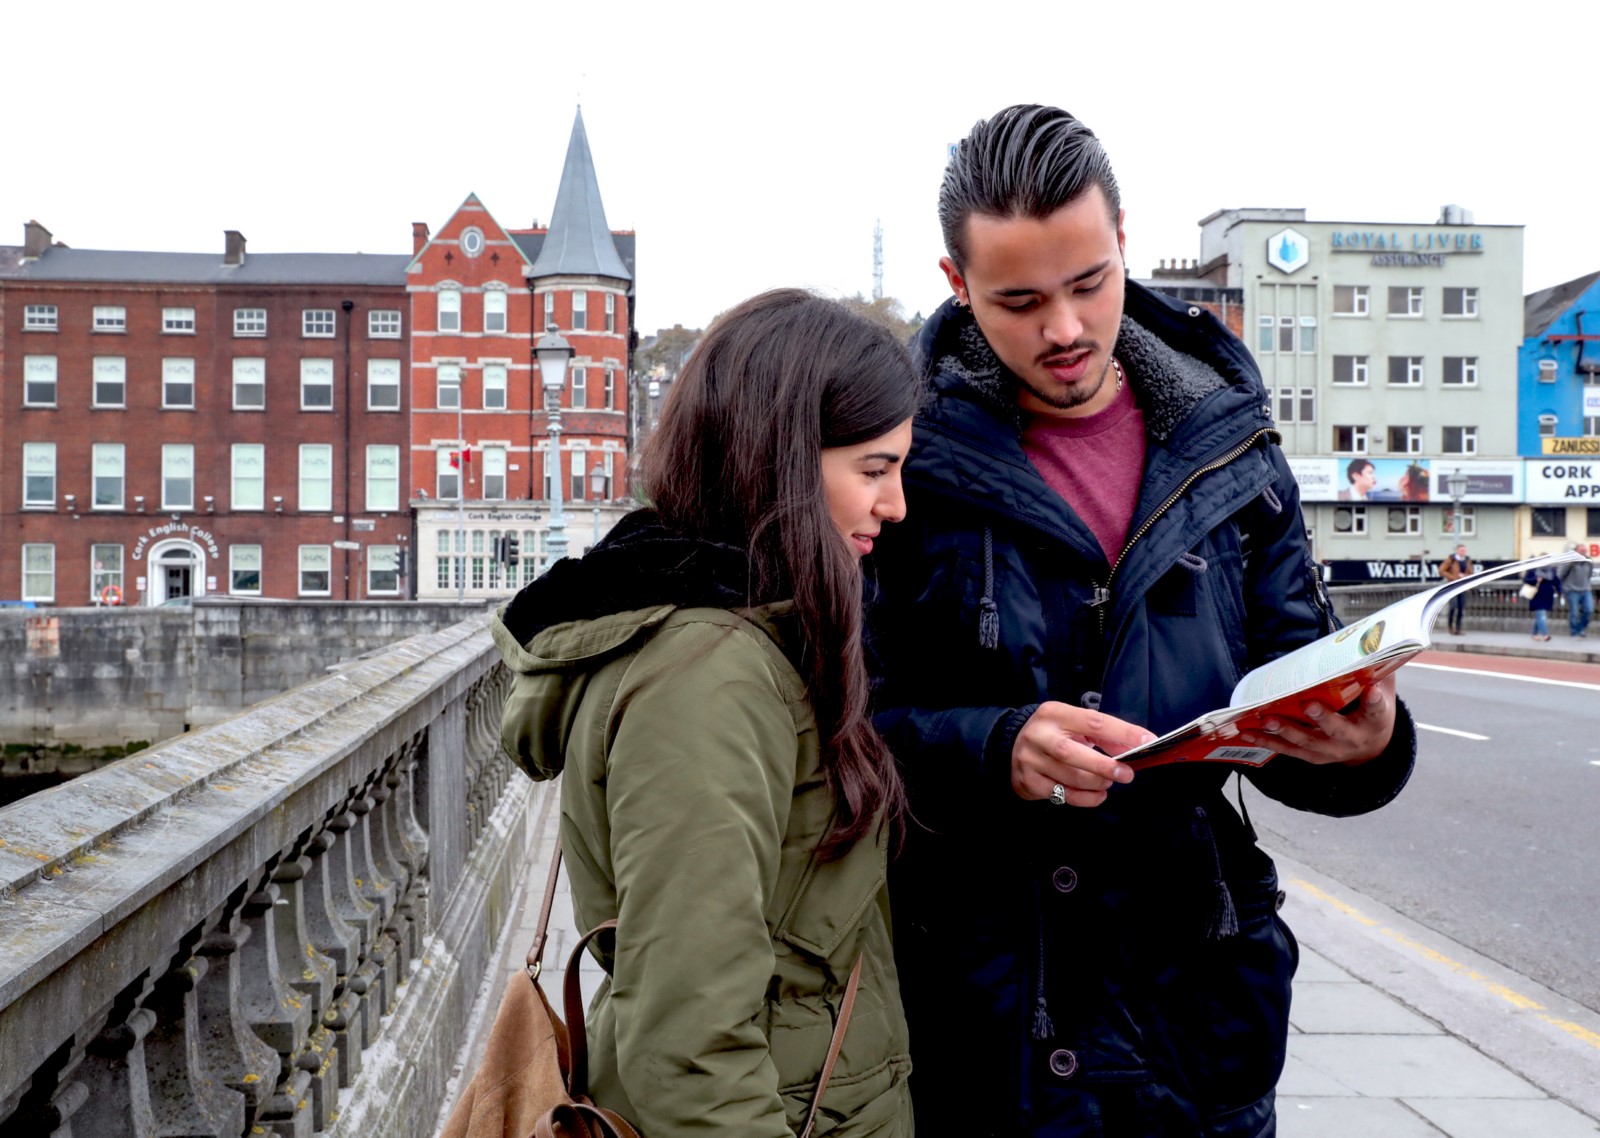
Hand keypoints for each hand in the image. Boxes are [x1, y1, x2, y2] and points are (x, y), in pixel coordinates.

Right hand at [1012, 702, 1153, 806]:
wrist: (1012, 745)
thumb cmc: (1054, 734)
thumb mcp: (1074, 724)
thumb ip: (1103, 736)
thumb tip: (1133, 749)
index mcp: (1055, 713)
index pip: (1093, 721)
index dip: (1122, 732)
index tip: (1147, 742)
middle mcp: (1038, 735)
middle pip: (1073, 753)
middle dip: (1104, 767)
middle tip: (1127, 775)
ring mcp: (1030, 760)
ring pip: (1069, 778)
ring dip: (1097, 784)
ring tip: (1108, 783)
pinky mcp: (1028, 782)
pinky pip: (1062, 795)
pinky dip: (1086, 798)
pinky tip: (1097, 795)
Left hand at [1239, 676, 1396, 765]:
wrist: (1371, 746)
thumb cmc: (1370, 710)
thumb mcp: (1380, 689)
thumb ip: (1374, 669)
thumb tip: (1367, 638)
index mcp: (1375, 721)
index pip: (1378, 710)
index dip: (1375, 702)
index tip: (1372, 691)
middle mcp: (1354, 739)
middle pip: (1337, 730)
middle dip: (1322, 718)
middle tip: (1308, 704)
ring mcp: (1332, 751)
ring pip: (1308, 742)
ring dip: (1285, 731)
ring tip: (1266, 720)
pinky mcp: (1313, 757)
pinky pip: (1289, 750)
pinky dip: (1267, 741)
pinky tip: (1247, 732)